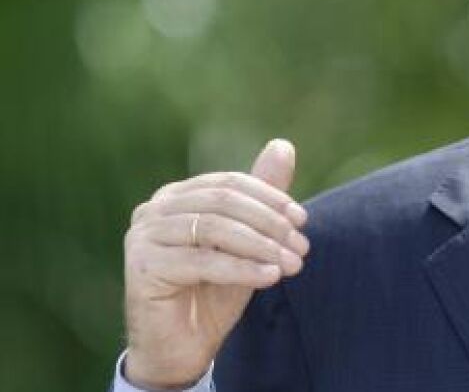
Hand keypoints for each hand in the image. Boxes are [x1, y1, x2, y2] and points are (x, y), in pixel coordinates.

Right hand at [122, 139, 308, 389]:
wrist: (181, 346)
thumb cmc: (212, 292)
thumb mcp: (246, 243)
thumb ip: (262, 199)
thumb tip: (283, 145)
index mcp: (178, 195)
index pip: (230, 183)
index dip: (270, 197)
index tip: (303, 220)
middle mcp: (155, 209)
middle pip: (223, 202)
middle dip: (269, 224)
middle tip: (301, 247)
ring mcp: (143, 235)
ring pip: (214, 228)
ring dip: (261, 246)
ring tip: (290, 264)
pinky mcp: (142, 265)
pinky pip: (202, 260)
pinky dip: (242, 267)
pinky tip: (269, 277)